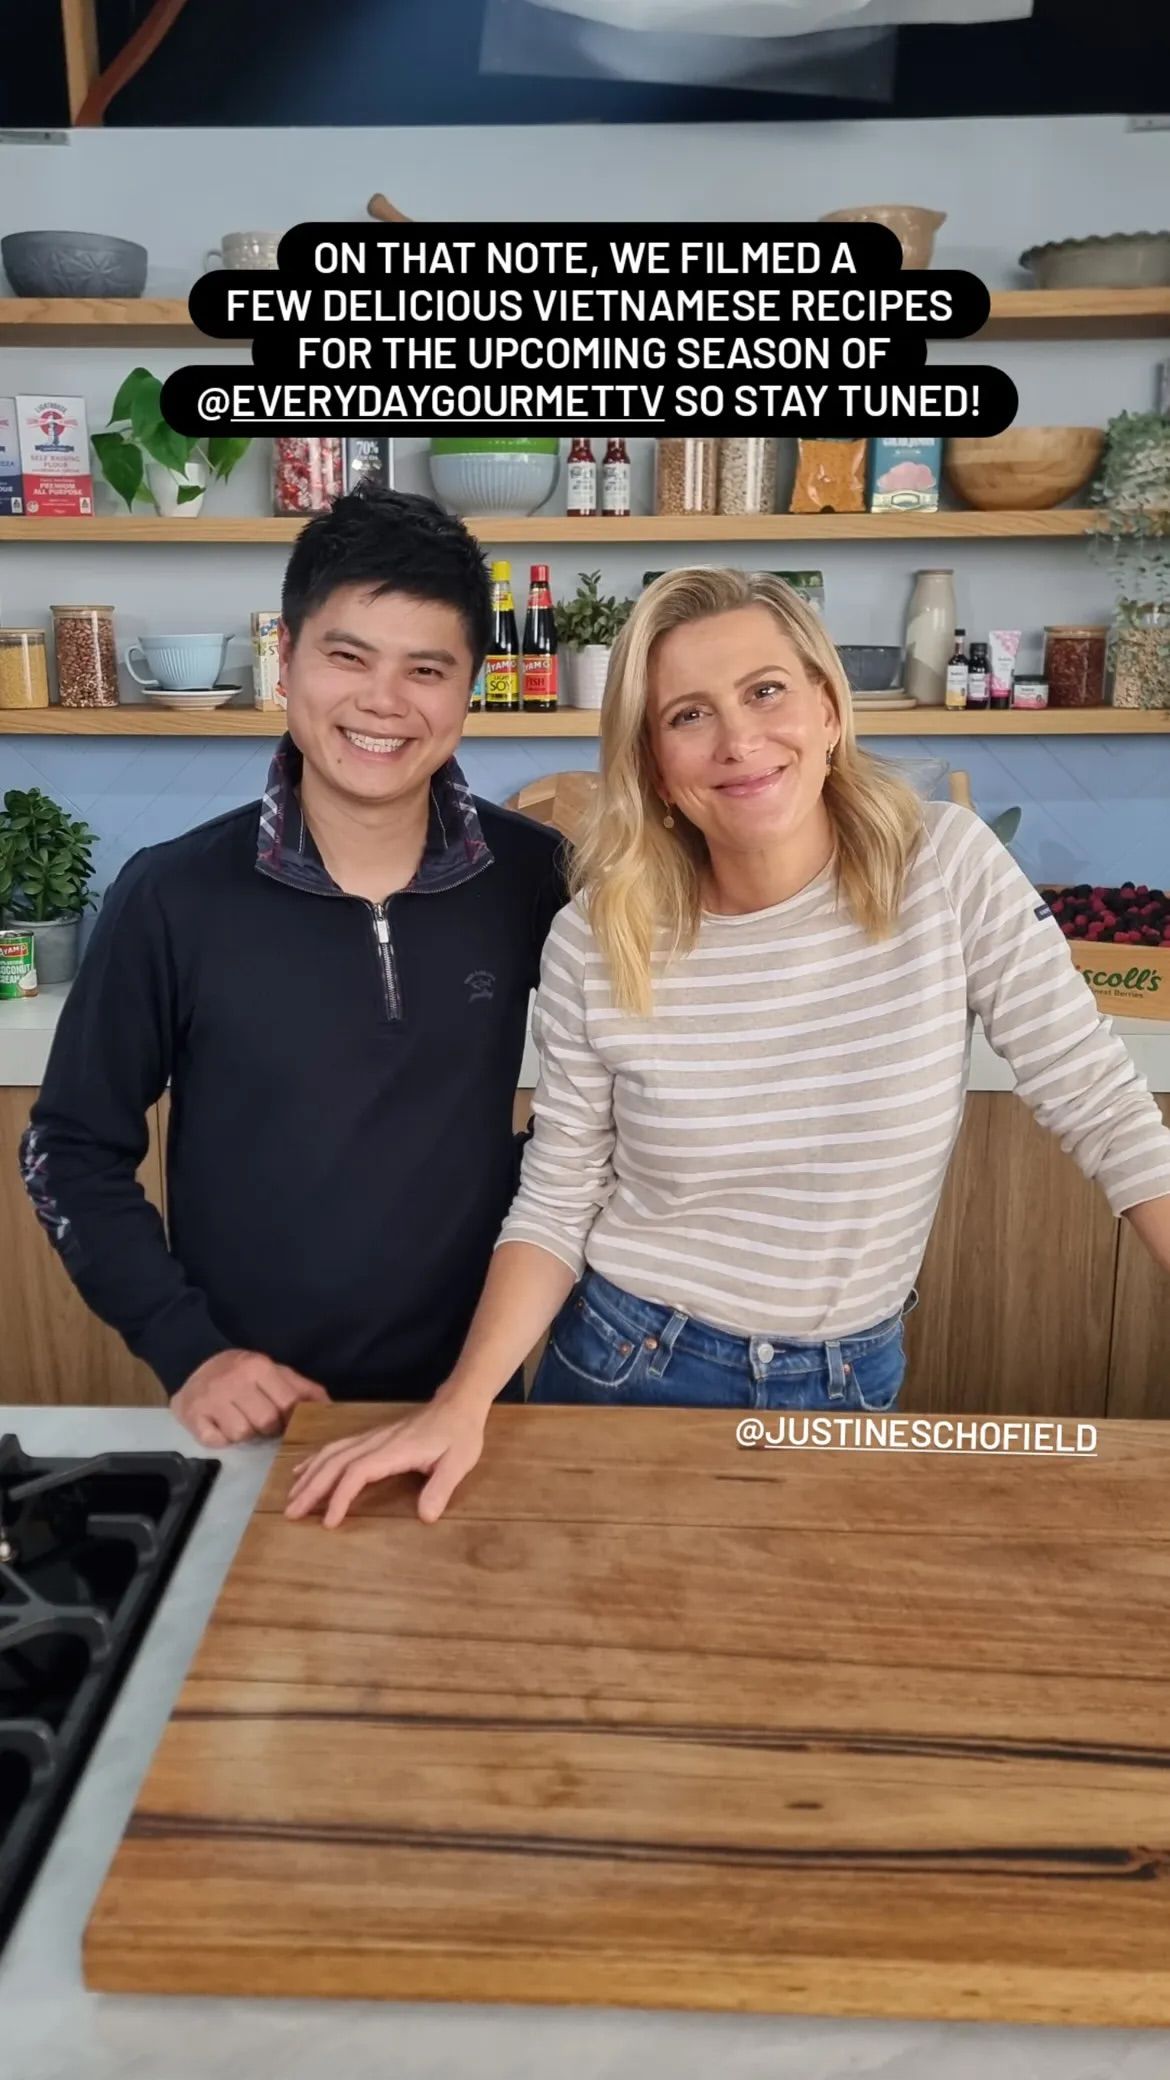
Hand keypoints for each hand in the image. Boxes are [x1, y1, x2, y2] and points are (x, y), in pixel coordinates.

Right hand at [172, 1348, 329, 1445]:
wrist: (194, 1364)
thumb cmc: (242, 1372)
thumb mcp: (274, 1372)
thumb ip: (303, 1388)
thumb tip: (331, 1408)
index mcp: (258, 1367)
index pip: (288, 1403)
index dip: (292, 1418)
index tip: (289, 1421)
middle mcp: (235, 1381)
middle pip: (266, 1422)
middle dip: (268, 1427)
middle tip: (260, 1420)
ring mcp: (211, 1399)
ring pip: (242, 1434)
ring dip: (244, 1433)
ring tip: (238, 1419)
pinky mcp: (193, 1416)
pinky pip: (217, 1441)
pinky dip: (221, 1439)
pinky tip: (219, 1425)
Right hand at [284, 1391, 487, 1527]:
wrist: (458, 1404)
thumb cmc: (459, 1435)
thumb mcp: (458, 1462)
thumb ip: (441, 1488)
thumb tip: (425, 1517)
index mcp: (394, 1450)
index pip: (357, 1472)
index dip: (339, 1496)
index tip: (328, 1521)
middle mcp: (377, 1442)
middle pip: (335, 1463)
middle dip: (311, 1488)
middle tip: (290, 1513)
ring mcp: (372, 1437)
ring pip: (332, 1453)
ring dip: (310, 1474)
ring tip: (291, 1495)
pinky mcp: (373, 1437)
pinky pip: (338, 1447)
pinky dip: (317, 1459)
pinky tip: (304, 1469)